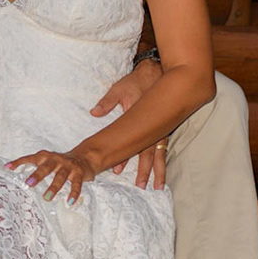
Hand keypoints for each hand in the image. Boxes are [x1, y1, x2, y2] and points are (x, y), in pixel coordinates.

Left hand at [7, 149, 101, 204]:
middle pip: (45, 167)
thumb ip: (34, 166)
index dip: (19, 162)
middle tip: (29, 184)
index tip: (8, 168)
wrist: (85, 157)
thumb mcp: (47, 161)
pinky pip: (76, 184)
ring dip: (53, 187)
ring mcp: (68, 166)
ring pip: (60, 177)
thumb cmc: (60, 162)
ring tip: (46, 198)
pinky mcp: (79, 173)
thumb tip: (12, 172)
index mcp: (46, 157)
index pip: (30, 158)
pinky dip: (73, 193)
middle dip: (37, 175)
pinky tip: (69, 202)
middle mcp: (56, 160)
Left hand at [92, 58, 166, 188]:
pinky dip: (161, 160)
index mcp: (139, 116)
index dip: (124, 156)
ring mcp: (159, 127)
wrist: (154, 73)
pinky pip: (163, 147)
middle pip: (148, 151)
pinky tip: (161, 172)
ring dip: (157, 169)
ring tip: (158, 185)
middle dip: (145, 170)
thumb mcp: (119, 89)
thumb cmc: (135, 81)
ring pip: (158, 152)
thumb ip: (107, 102)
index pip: (131, 141)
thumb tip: (94, 113)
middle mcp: (152, 125)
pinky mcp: (163, 127)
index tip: (118, 170)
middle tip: (141, 185)